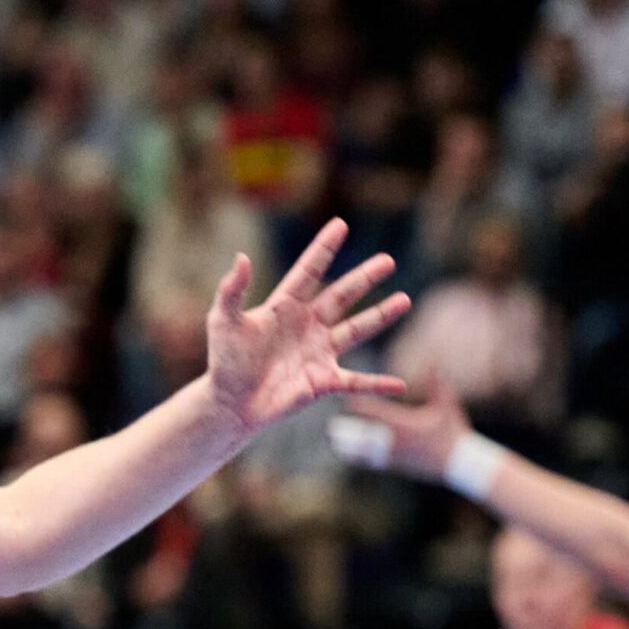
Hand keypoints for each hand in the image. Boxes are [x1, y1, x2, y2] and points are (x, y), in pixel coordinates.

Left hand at [205, 218, 409, 438]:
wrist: (229, 404)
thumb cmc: (225, 362)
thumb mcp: (224, 322)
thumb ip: (232, 290)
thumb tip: (241, 257)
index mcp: (285, 307)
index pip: (309, 271)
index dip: (323, 249)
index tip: (340, 224)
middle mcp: (307, 325)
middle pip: (342, 295)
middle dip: (365, 278)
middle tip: (388, 260)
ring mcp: (318, 352)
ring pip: (357, 330)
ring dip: (381, 316)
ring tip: (404, 300)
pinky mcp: (323, 381)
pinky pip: (356, 382)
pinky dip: (377, 384)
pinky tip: (399, 385)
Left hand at [343, 380, 471, 483]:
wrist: (460, 464)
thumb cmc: (453, 432)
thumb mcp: (447, 406)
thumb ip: (437, 383)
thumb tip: (434, 359)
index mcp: (404, 426)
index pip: (378, 414)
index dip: (362, 407)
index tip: (347, 401)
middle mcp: (395, 442)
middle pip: (366, 437)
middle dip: (350, 432)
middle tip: (332, 429)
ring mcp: (395, 456)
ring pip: (367, 453)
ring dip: (351, 448)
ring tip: (336, 444)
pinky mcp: (398, 466)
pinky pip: (375, 463)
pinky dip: (362, 459)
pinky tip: (350, 457)